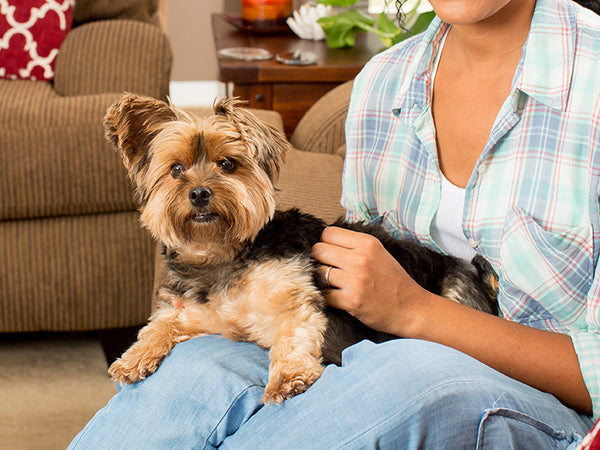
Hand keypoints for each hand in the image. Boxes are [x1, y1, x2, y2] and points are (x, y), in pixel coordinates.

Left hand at [311, 226, 432, 335]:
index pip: (328, 233)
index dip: (327, 243)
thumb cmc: (394, 281)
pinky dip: (326, 297)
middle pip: (318, 250)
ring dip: (321, 279)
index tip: (333, 253)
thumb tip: (326, 241)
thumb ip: (355, 245)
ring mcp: (354, 280)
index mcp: (367, 243)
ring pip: (317, 272)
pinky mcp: (350, 301)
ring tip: (334, 284)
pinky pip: (323, 294)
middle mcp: (360, 259)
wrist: (411, 309)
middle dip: (320, 260)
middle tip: (331, 269)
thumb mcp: (379, 252)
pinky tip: (337, 297)